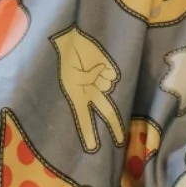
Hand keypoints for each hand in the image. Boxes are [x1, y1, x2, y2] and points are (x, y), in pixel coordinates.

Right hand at [52, 27, 125, 151]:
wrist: (68, 38)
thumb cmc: (65, 58)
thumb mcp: (71, 75)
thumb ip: (89, 79)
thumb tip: (106, 77)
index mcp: (78, 98)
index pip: (84, 120)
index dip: (88, 135)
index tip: (93, 149)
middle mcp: (92, 93)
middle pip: (106, 112)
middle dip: (114, 126)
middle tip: (120, 140)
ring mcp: (101, 81)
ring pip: (108, 87)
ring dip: (100, 80)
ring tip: (88, 68)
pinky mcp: (109, 68)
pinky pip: (112, 74)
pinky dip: (105, 70)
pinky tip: (96, 63)